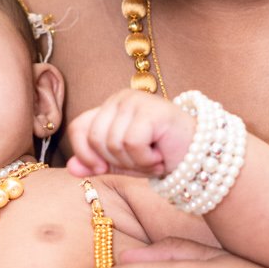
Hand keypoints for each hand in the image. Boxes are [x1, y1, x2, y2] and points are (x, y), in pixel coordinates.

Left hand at [66, 90, 195, 179]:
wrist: (197, 158)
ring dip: (134, 162)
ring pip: (113, 143)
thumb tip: (71, 168)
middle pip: (95, 138)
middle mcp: (120, 98)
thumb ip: (95, 163)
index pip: (78, 127)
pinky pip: (132, 143)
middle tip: (140, 162)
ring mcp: (135, 101)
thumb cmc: (158, 156)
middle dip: (116, 161)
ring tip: (152, 158)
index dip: (85, 153)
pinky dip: (145, 158)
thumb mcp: (120, 163)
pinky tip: (160, 155)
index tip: (102, 169)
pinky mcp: (150, 110)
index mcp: (109, 106)